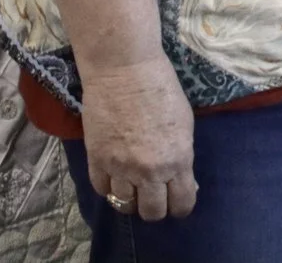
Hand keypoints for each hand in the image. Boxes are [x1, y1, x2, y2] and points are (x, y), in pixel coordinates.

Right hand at [80, 57, 197, 221]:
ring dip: (131, 199)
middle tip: (154, 195)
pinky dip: (109, 187)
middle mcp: (150, 171)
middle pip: (152, 212)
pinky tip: (115, 178)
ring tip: (132, 187)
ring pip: (125, 205)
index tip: (177, 200)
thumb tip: (183, 181)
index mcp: (178, 160)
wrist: (125, 70)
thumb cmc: (162, 89)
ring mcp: (121, 168)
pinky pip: (102, 190)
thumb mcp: (184, 124)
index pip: (181, 204)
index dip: (180, 206)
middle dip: (155, 207)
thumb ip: (181, 156)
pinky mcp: (97, 160)